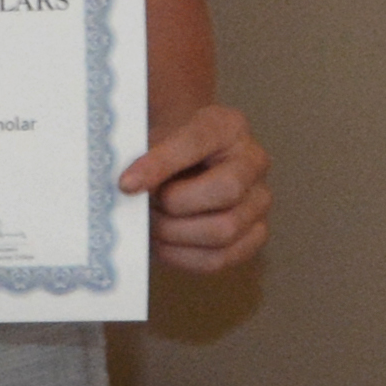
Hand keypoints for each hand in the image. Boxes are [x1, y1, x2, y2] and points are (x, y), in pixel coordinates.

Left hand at [125, 101, 271, 272]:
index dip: (160, 165)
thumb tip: (129, 187)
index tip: (125, 184)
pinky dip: (182, 256)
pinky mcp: (253, 236)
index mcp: (227, 126)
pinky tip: (163, 244)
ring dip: (175, 233)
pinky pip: (219, 258)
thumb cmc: (166, 151)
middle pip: (226, 192)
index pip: (197, 142)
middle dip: (174, 205)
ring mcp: (259, 201)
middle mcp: (254, 162)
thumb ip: (144, 156)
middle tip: (146, 205)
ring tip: (153, 223)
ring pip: (224, 230)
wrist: (185, 164)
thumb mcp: (153, 138)